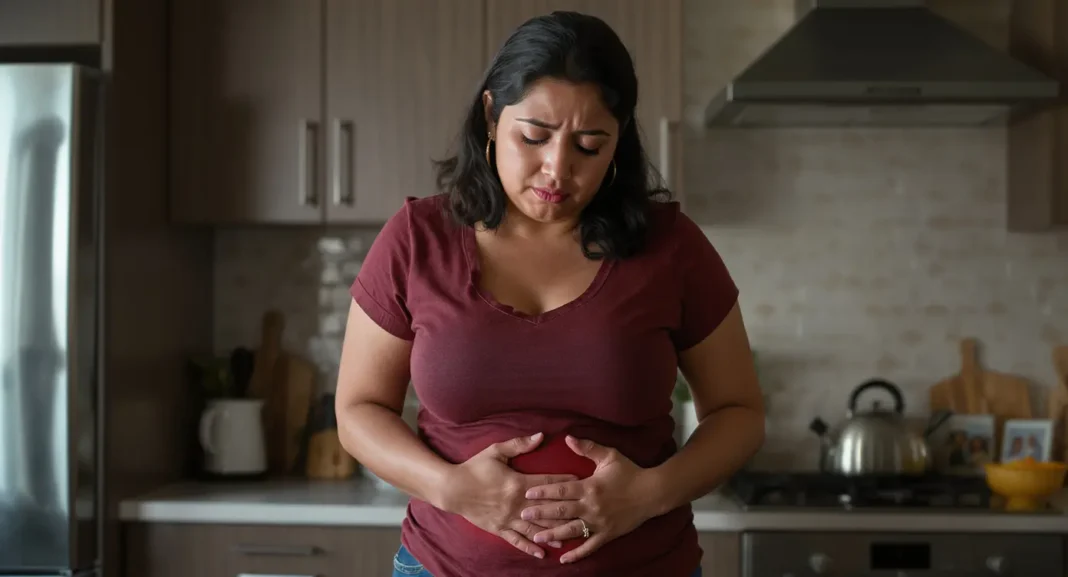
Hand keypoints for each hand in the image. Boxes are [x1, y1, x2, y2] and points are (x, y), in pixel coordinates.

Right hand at [442, 432, 575, 558]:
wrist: (452, 488)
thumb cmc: (474, 468)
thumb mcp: (495, 451)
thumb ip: (519, 444)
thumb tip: (540, 436)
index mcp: (517, 483)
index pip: (546, 482)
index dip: (564, 481)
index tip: (580, 481)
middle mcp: (516, 503)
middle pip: (545, 508)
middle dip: (565, 511)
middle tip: (583, 513)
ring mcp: (507, 518)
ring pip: (534, 528)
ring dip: (552, 533)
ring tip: (569, 538)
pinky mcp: (498, 529)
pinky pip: (516, 540)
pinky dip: (529, 547)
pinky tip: (541, 553)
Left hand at [520, 435, 657, 563]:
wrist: (652, 492)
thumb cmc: (629, 472)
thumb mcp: (609, 456)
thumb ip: (587, 448)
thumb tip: (568, 438)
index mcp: (590, 487)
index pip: (562, 490)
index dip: (543, 492)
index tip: (527, 493)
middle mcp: (592, 506)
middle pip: (562, 511)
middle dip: (541, 513)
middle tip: (522, 515)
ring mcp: (599, 522)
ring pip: (572, 530)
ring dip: (553, 534)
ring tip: (536, 537)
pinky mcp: (607, 534)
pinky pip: (590, 546)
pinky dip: (577, 553)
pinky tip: (564, 559)